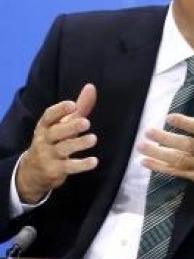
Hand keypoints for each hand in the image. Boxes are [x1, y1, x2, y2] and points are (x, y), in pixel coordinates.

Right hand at [16, 84, 98, 202]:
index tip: (72, 104)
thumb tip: (91, 87)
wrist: (33, 172)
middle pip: (56, 132)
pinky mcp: (55, 170)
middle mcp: (44, 140)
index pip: (48, 116)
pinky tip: (94, 161)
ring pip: (63, 149)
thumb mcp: (63, 123)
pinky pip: (69, 167)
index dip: (59, 110)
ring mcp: (49, 156)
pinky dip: (81, 165)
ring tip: (93, 139)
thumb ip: (80, 107)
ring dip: (78, 144)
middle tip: (86, 122)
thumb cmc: (54, 141)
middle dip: (70, 127)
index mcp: (45, 126)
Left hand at [139, 84, 193, 201]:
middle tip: (148, 131)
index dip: (186, 123)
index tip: (169, 117)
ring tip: (141, 146)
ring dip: (159, 154)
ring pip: (180, 160)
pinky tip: (147, 161)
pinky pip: (178, 173)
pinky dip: (161, 168)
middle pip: (188, 145)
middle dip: (166, 139)